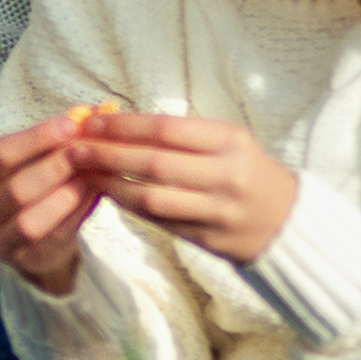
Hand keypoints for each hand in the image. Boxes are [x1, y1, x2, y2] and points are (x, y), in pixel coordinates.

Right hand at [0, 117, 105, 293]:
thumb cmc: (36, 188)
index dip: (36, 137)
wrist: (38, 239)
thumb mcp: (39, 159)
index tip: (72, 123)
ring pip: (29, 220)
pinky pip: (51, 238)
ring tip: (91, 175)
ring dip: (64, 195)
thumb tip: (99, 108)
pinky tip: (92, 195)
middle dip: (55, 165)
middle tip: (86, 149)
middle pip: (15, 188)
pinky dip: (74, 215)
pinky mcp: (24, 261)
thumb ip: (61, 138)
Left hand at [71, 111, 296, 262]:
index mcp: (231, 141)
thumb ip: (181, 134)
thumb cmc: (244, 169)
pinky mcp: (207, 238)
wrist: (284, 220)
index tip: (93, 121)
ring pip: (152, 197)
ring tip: (84, 172)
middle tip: (76, 147)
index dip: (125, 125)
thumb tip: (119, 123)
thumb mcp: (227, 140)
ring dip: (111, 184)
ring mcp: (218, 210)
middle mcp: (226, 175)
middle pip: (155, 163)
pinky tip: (107, 193)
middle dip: (109, 154)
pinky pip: (158, 220)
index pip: (167, 129)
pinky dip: (128, 205)